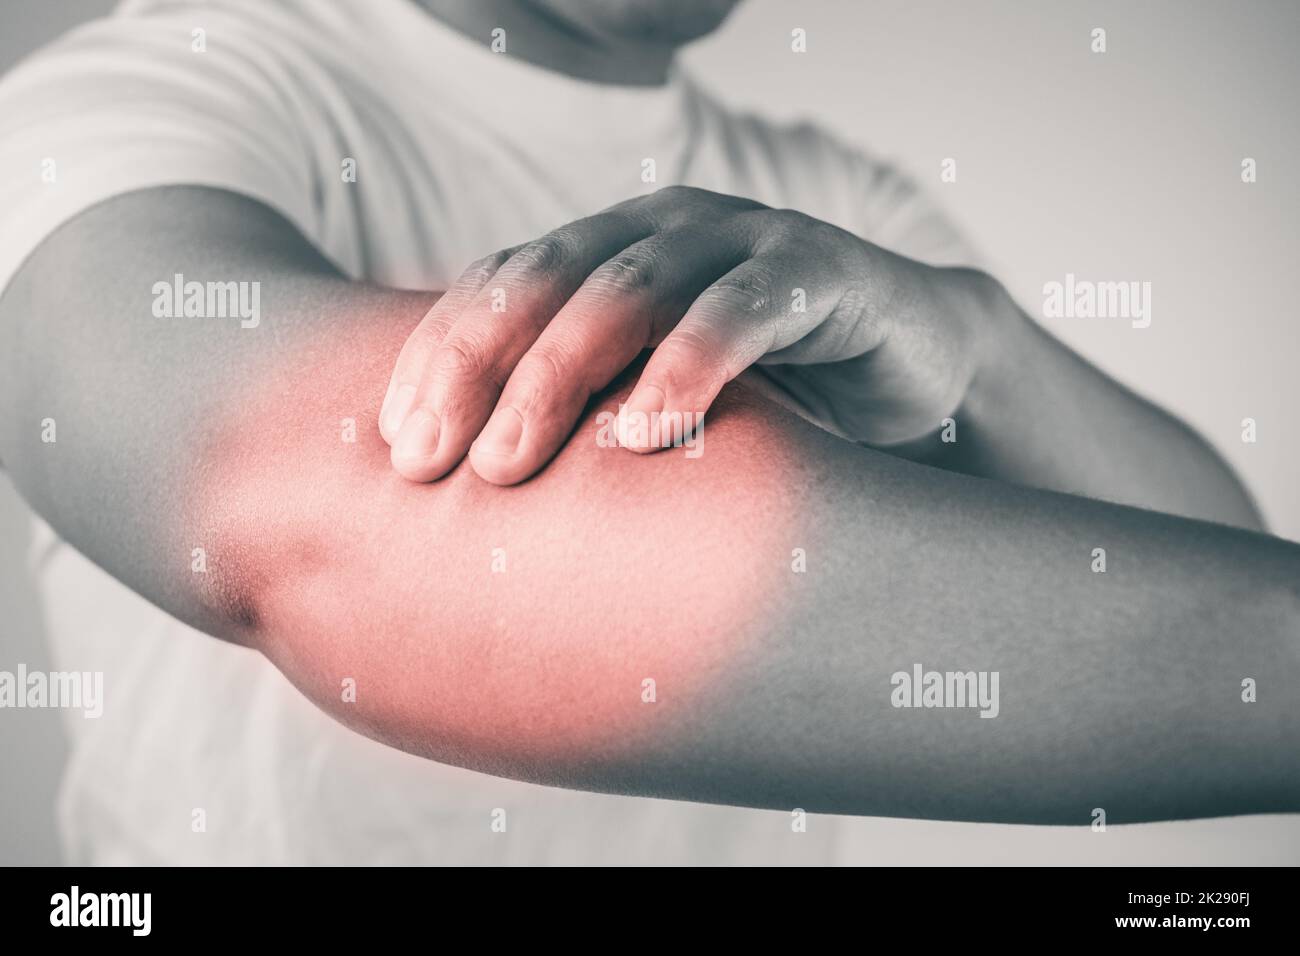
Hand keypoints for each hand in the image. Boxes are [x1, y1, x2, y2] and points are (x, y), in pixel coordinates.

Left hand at [378, 185, 1000, 483]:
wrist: (916, 365)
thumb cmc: (772, 395)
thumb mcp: (660, 402)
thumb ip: (587, 420)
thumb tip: (482, 509)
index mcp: (610, 249)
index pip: (497, 283)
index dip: (437, 355)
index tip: (397, 445)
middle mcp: (662, 231)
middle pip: (543, 281)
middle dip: (476, 369)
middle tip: (433, 462)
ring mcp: (740, 240)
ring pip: (627, 289)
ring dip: (557, 373)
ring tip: (509, 461)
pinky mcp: (818, 272)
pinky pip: (741, 313)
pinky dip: (687, 367)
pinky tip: (646, 435)